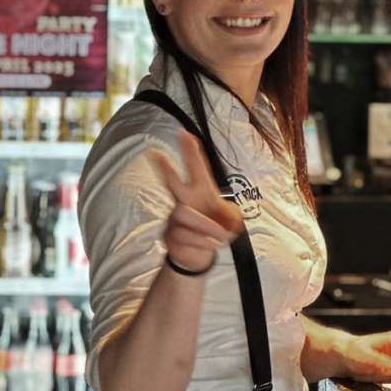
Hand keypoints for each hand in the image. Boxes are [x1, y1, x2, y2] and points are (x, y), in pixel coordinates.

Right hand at [148, 131, 243, 273]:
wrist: (198, 256)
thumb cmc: (214, 231)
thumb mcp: (230, 223)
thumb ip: (234, 217)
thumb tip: (234, 220)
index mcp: (201, 193)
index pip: (196, 169)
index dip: (191, 152)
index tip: (184, 134)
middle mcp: (184, 202)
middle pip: (173, 182)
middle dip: (165, 168)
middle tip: (155, 154)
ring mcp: (174, 218)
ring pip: (182, 214)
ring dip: (204, 225)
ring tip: (220, 235)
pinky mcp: (170, 235)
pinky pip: (184, 235)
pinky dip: (201, 241)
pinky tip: (211, 244)